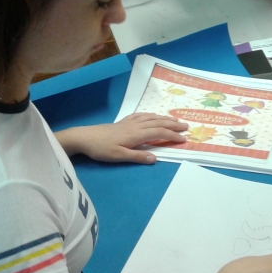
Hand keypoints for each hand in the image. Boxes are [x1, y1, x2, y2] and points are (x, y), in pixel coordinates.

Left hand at [57, 113, 188, 163]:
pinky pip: (142, 115)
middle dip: (173, 124)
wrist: (85, 137)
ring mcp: (130, 122)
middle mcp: (136, 125)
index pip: (159, 133)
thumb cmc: (101, 149)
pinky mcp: (124, 121)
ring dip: (164, 118)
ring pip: (151, 118)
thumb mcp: (119, 156)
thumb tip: (156, 158)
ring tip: (175, 120)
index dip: (172, 135)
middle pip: (158, 123)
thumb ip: (138, 156)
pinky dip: (151, 114)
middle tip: (186, 126)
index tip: (184, 139)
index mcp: (137, 134)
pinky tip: (153, 115)